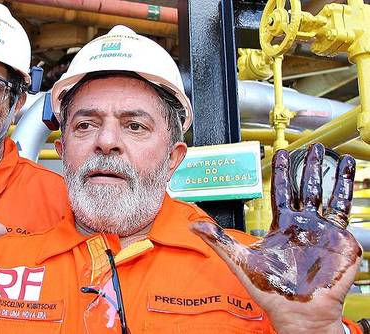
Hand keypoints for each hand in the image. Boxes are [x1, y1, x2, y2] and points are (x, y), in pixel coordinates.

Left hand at [191, 143, 361, 333]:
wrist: (297, 312)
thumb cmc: (271, 291)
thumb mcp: (240, 260)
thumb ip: (218, 240)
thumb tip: (192, 224)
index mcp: (281, 226)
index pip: (281, 191)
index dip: (281, 173)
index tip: (280, 154)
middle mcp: (301, 224)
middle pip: (304, 188)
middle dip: (306, 167)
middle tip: (307, 146)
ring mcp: (321, 230)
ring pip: (326, 194)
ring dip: (328, 173)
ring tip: (329, 152)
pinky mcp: (339, 238)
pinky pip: (344, 209)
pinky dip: (346, 188)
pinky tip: (348, 170)